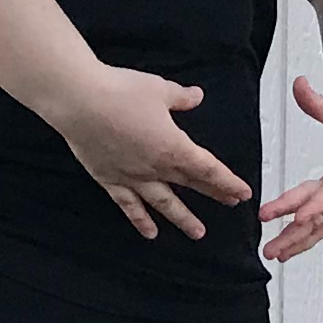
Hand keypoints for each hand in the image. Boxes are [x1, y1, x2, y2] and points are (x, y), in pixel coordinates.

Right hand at [47, 64, 254, 240]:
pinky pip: (129, 205)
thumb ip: (181, 98)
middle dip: (213, 194)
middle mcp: (156, 167)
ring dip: (183, 218)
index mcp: (173, 147)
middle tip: (229, 204)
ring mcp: (133, 177)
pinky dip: (140, 220)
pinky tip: (150, 232)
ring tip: (197, 232)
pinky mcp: (110, 179)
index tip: (242, 192)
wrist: (80, 102)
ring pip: (164, 203)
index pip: (208, 169)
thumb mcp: (159, 90)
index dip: (227, 181)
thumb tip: (196, 97)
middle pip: (191, 184)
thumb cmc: (120, 92)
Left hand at [256, 75, 322, 259]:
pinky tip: (285, 248)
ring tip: (272, 255)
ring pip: (320, 226)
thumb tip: (298, 83)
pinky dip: (304, 237)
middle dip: (295, 233)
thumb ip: (319, 103)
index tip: (296, 217)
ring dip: (296, 242)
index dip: (314, 204)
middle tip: (271, 247)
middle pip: (320, 215)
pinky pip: (321, 224)